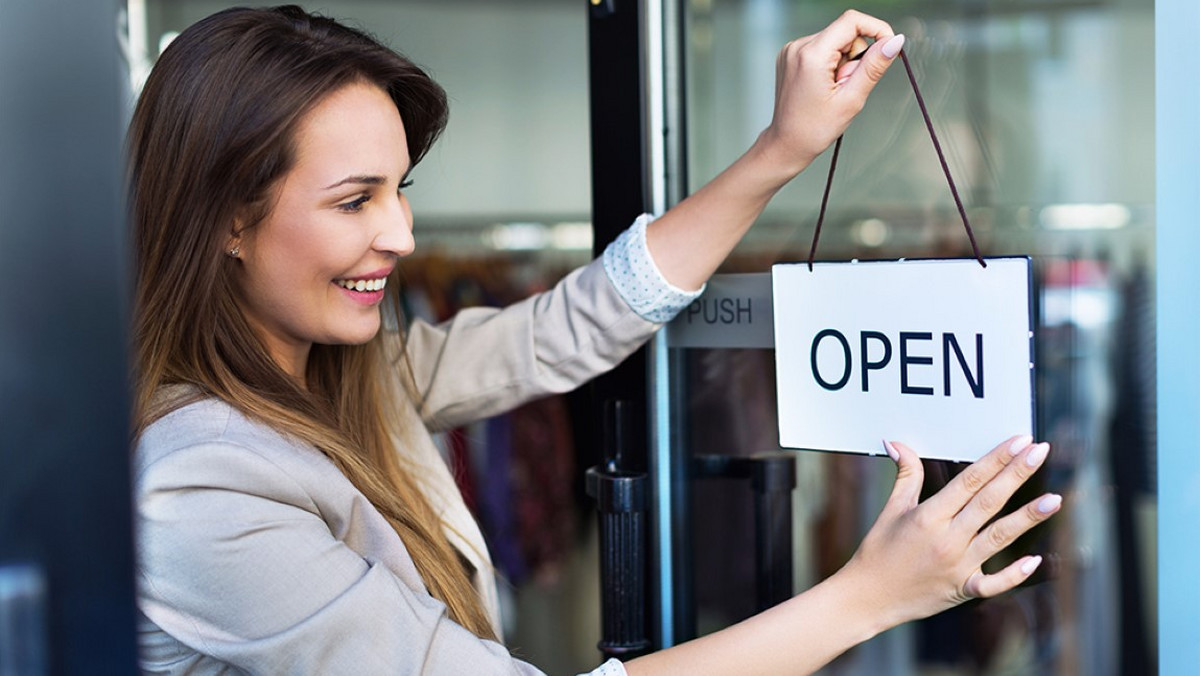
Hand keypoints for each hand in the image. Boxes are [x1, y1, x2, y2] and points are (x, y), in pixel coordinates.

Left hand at [757, 10, 904, 172]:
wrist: (787, 143)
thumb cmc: (814, 129)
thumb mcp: (851, 99)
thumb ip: (874, 66)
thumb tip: (895, 41)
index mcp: (812, 55)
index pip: (852, 21)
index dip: (876, 29)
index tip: (888, 48)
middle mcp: (798, 46)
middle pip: (845, 32)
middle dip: (855, 56)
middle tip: (846, 85)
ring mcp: (791, 50)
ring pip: (835, 41)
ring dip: (843, 62)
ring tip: (833, 89)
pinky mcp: (791, 55)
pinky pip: (823, 48)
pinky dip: (831, 63)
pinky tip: (824, 85)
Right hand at [839, 436, 1059, 630]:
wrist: (868, 597)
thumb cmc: (878, 551)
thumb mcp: (891, 510)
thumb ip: (905, 475)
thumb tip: (897, 443)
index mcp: (928, 516)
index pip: (969, 480)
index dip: (996, 459)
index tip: (1018, 441)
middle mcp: (946, 539)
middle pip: (989, 501)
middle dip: (1017, 474)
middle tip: (1040, 451)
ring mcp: (957, 565)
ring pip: (1000, 537)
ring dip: (1028, 517)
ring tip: (1054, 499)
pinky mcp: (962, 589)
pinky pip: (993, 583)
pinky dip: (1014, 574)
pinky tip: (1036, 560)